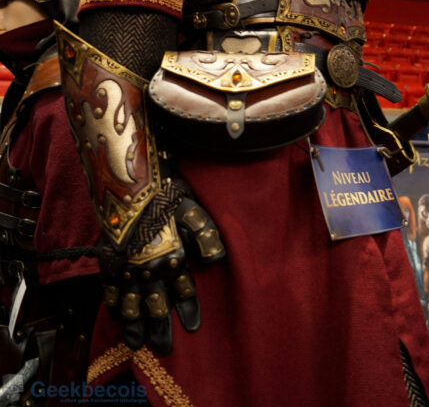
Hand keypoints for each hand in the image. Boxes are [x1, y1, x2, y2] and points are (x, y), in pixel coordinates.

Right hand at [99, 181, 224, 353]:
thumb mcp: (193, 211)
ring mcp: (127, 268)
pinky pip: (110, 291)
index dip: (188, 310)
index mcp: (174, 259)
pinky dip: (113, 306)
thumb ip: (206, 236)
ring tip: (138, 343)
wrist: (128, 183)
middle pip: (157, 307)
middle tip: (165, 348)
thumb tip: (217, 260)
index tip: (192, 327)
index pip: (184, 292)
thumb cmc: (165, 194)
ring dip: (136, 326)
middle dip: (162, 329)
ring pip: (132, 306)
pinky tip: (116, 316)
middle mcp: (150, 270)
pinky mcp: (109, 262)